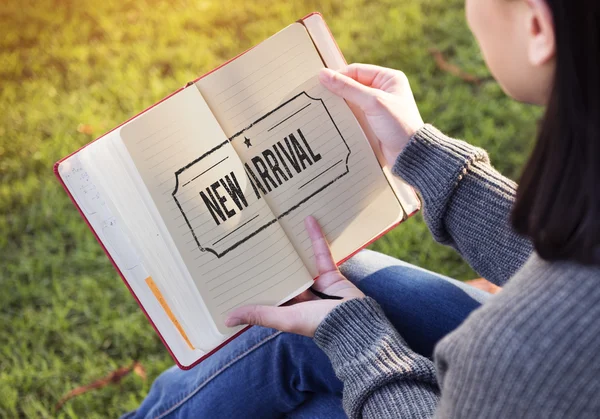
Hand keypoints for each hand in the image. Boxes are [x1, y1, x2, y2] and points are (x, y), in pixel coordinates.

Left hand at [224, 216, 364, 336]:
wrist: (354, 322)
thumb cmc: (317, 324)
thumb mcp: (284, 319)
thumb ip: (259, 315)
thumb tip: (226, 320)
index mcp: (287, 308)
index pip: (268, 292)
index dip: (255, 281)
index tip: (239, 266)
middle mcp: (300, 296)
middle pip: (283, 274)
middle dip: (271, 260)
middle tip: (255, 238)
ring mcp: (316, 284)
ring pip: (300, 262)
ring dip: (292, 246)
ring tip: (278, 227)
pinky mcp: (330, 273)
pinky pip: (321, 252)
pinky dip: (316, 237)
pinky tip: (308, 220)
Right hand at [319, 64, 423, 166]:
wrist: (409, 154)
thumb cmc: (398, 124)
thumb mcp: (373, 102)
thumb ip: (348, 88)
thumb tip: (323, 74)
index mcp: (388, 78)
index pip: (357, 71)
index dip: (339, 76)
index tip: (320, 83)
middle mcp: (383, 90)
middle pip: (353, 85)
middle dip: (337, 92)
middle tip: (318, 97)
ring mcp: (378, 107)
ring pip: (351, 101)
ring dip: (339, 106)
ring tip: (323, 109)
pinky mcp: (373, 122)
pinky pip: (354, 115)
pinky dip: (344, 117)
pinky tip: (333, 120)